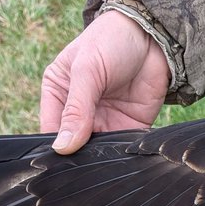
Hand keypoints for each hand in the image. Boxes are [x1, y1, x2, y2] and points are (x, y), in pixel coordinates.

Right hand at [39, 10, 170, 153]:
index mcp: (59, 93)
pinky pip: (124, 147)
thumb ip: (76, 109)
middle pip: (74, 144)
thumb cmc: (111, 41)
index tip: (61, 163)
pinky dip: (124, 155)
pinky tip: (124, 159)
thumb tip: (62, 146)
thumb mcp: (87, 70)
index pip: (51, 128)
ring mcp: (105, 120)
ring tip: (104, 166)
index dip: (55, 147)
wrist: (153, 35)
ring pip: (98, 150)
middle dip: (79, 157)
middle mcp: (80, 111)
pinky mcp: (130, 126)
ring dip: (101, 159)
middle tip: (84, 170)